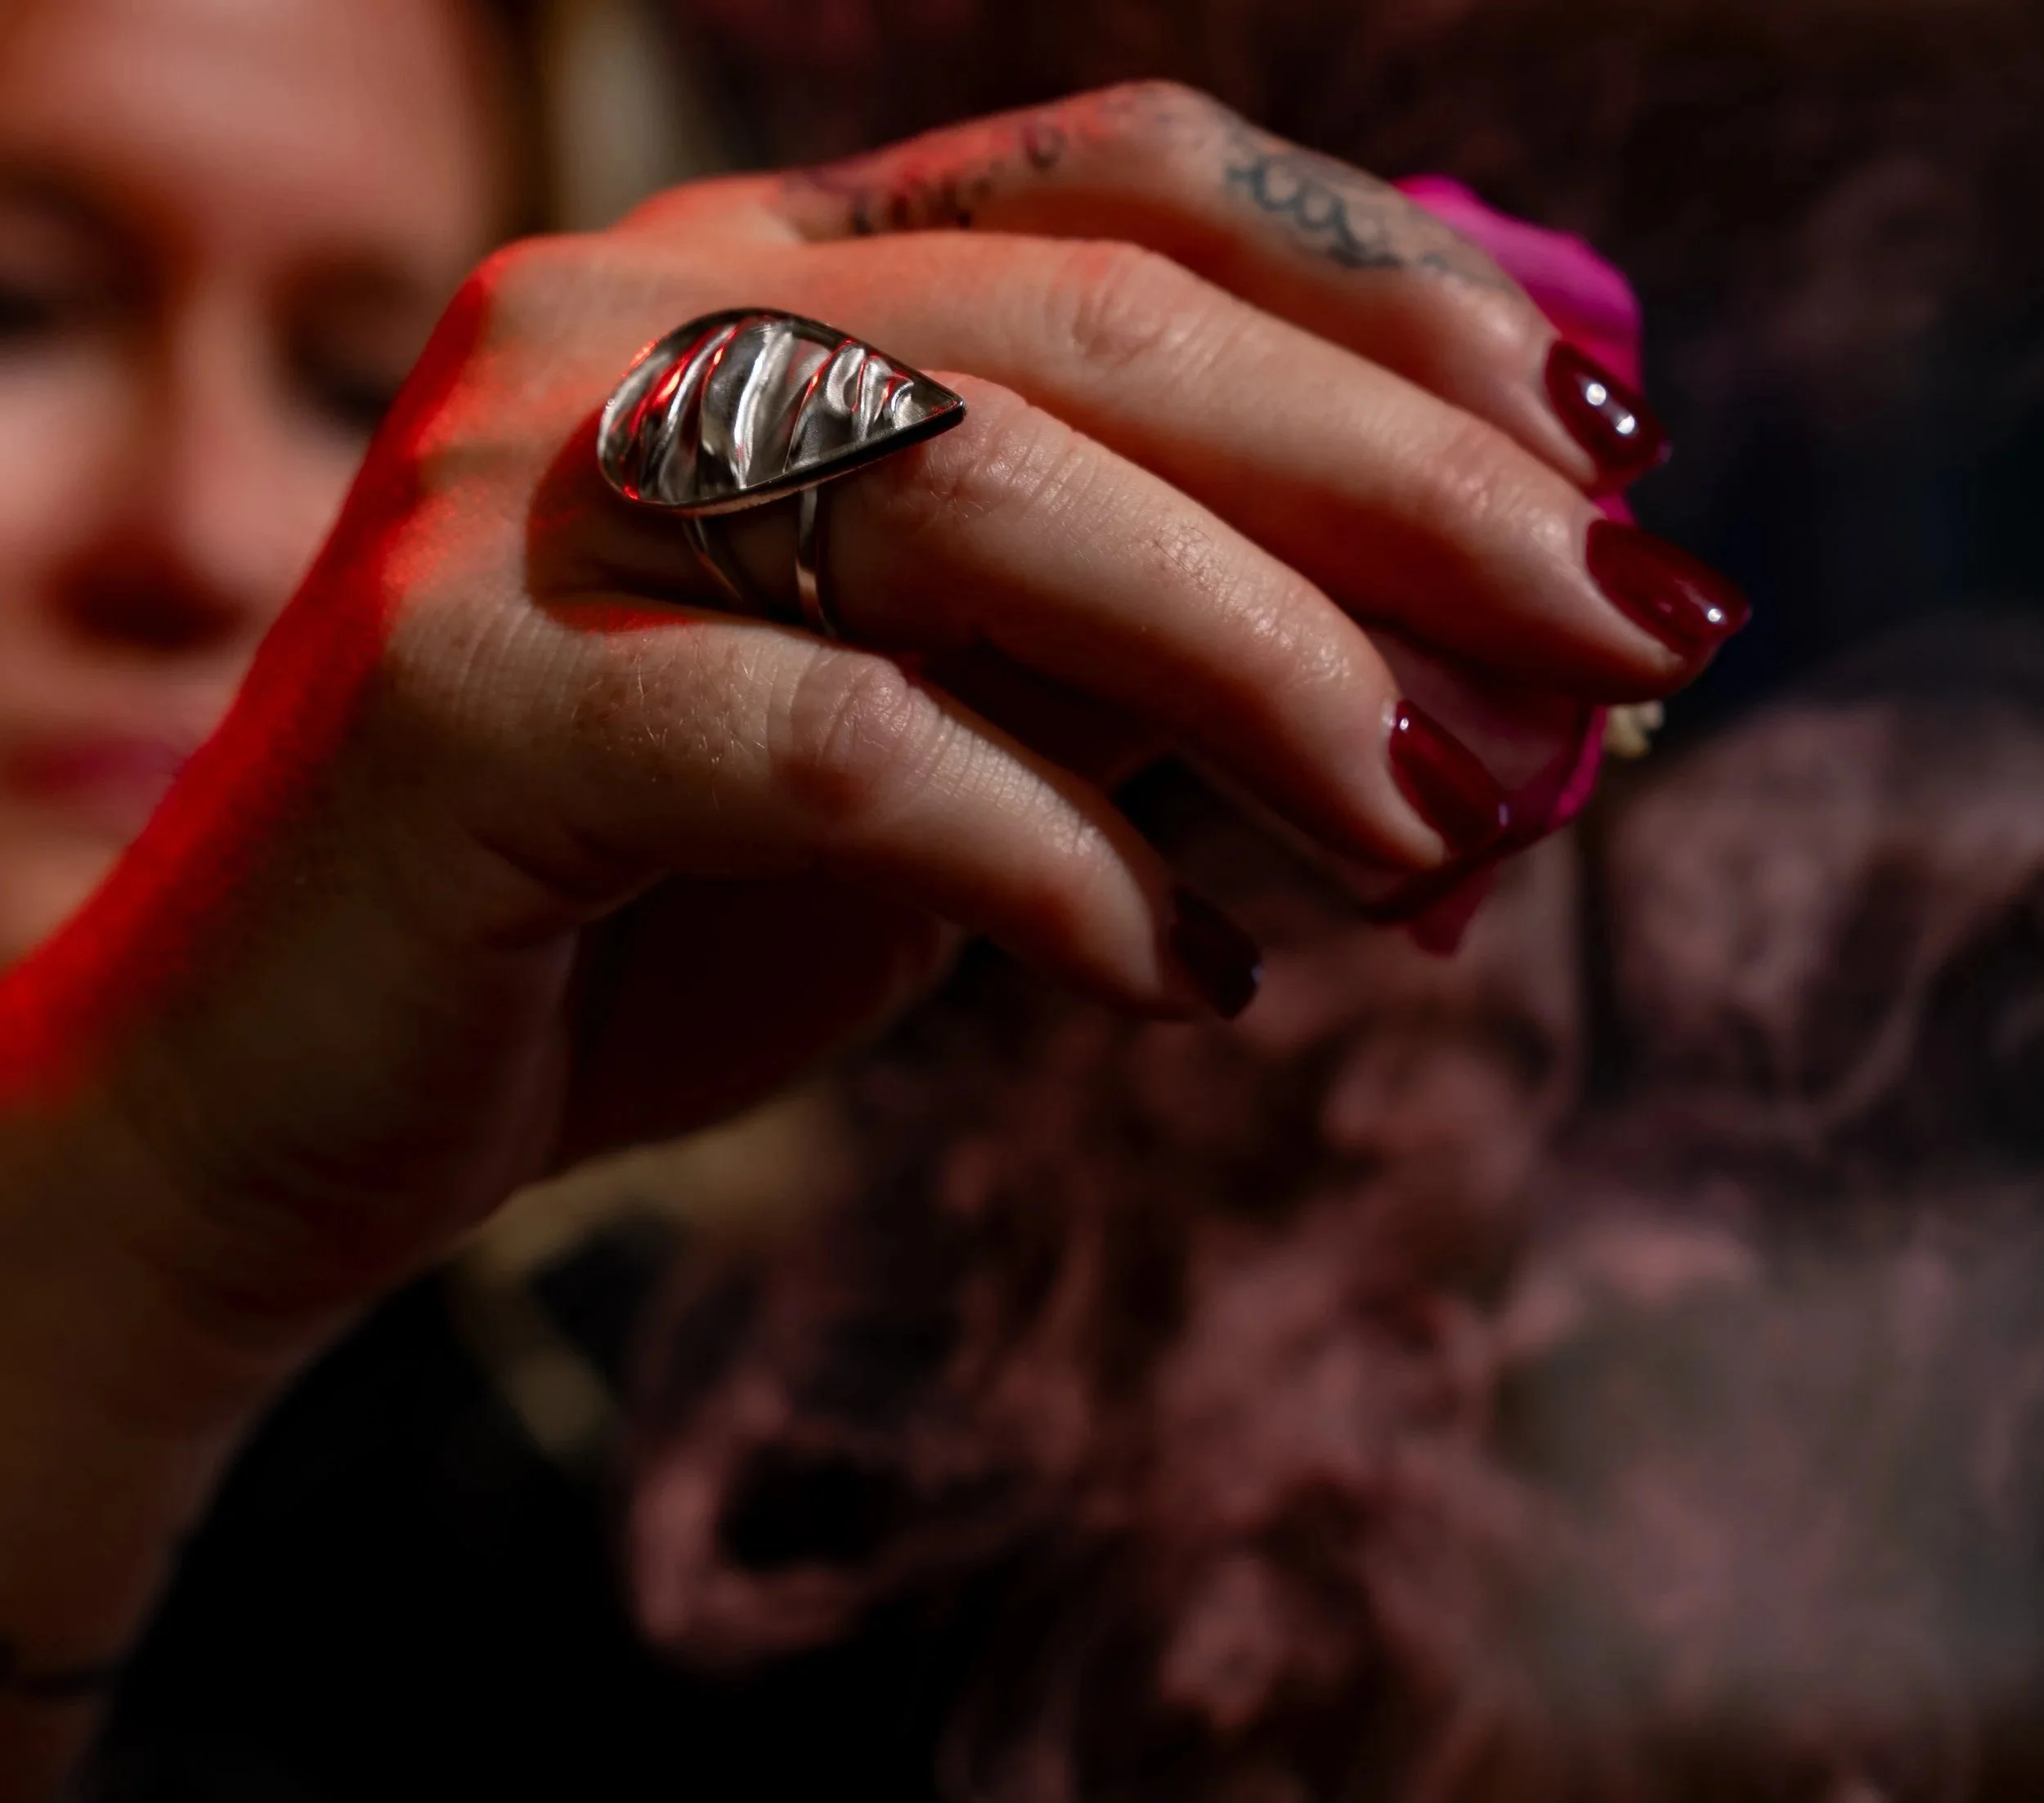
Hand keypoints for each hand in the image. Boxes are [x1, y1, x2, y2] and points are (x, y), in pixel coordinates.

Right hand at [0, 80, 1742, 1426]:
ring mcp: (527, 478)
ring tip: (1447, 835)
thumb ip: (1148, 666)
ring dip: (1278, 673)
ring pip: (991, 499)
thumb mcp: (938, 761)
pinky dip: (1060, 869)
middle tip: (1633, 646)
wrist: (286, 1104)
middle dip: (1420, 492)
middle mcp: (630, 309)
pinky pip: (842, 751)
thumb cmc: (628, 926)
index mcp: (749, 271)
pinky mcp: (467, 690)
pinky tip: (1187, 986)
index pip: (1130, 191)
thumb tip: (1478, 668)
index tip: (1614, 461)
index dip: (1406, 300)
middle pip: (1108, 332)